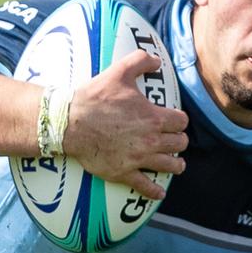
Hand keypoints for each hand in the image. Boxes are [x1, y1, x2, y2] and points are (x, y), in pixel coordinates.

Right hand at [63, 50, 188, 200]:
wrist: (70, 122)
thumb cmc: (95, 97)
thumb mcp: (119, 72)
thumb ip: (141, 61)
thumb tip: (157, 59)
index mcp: (154, 117)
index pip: (181, 122)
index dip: (179, 120)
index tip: (174, 121)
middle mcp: (151, 140)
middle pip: (179, 144)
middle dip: (178, 141)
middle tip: (173, 140)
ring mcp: (138, 159)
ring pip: (170, 166)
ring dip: (175, 164)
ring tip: (176, 164)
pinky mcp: (124, 172)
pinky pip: (145, 187)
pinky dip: (155, 191)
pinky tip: (160, 193)